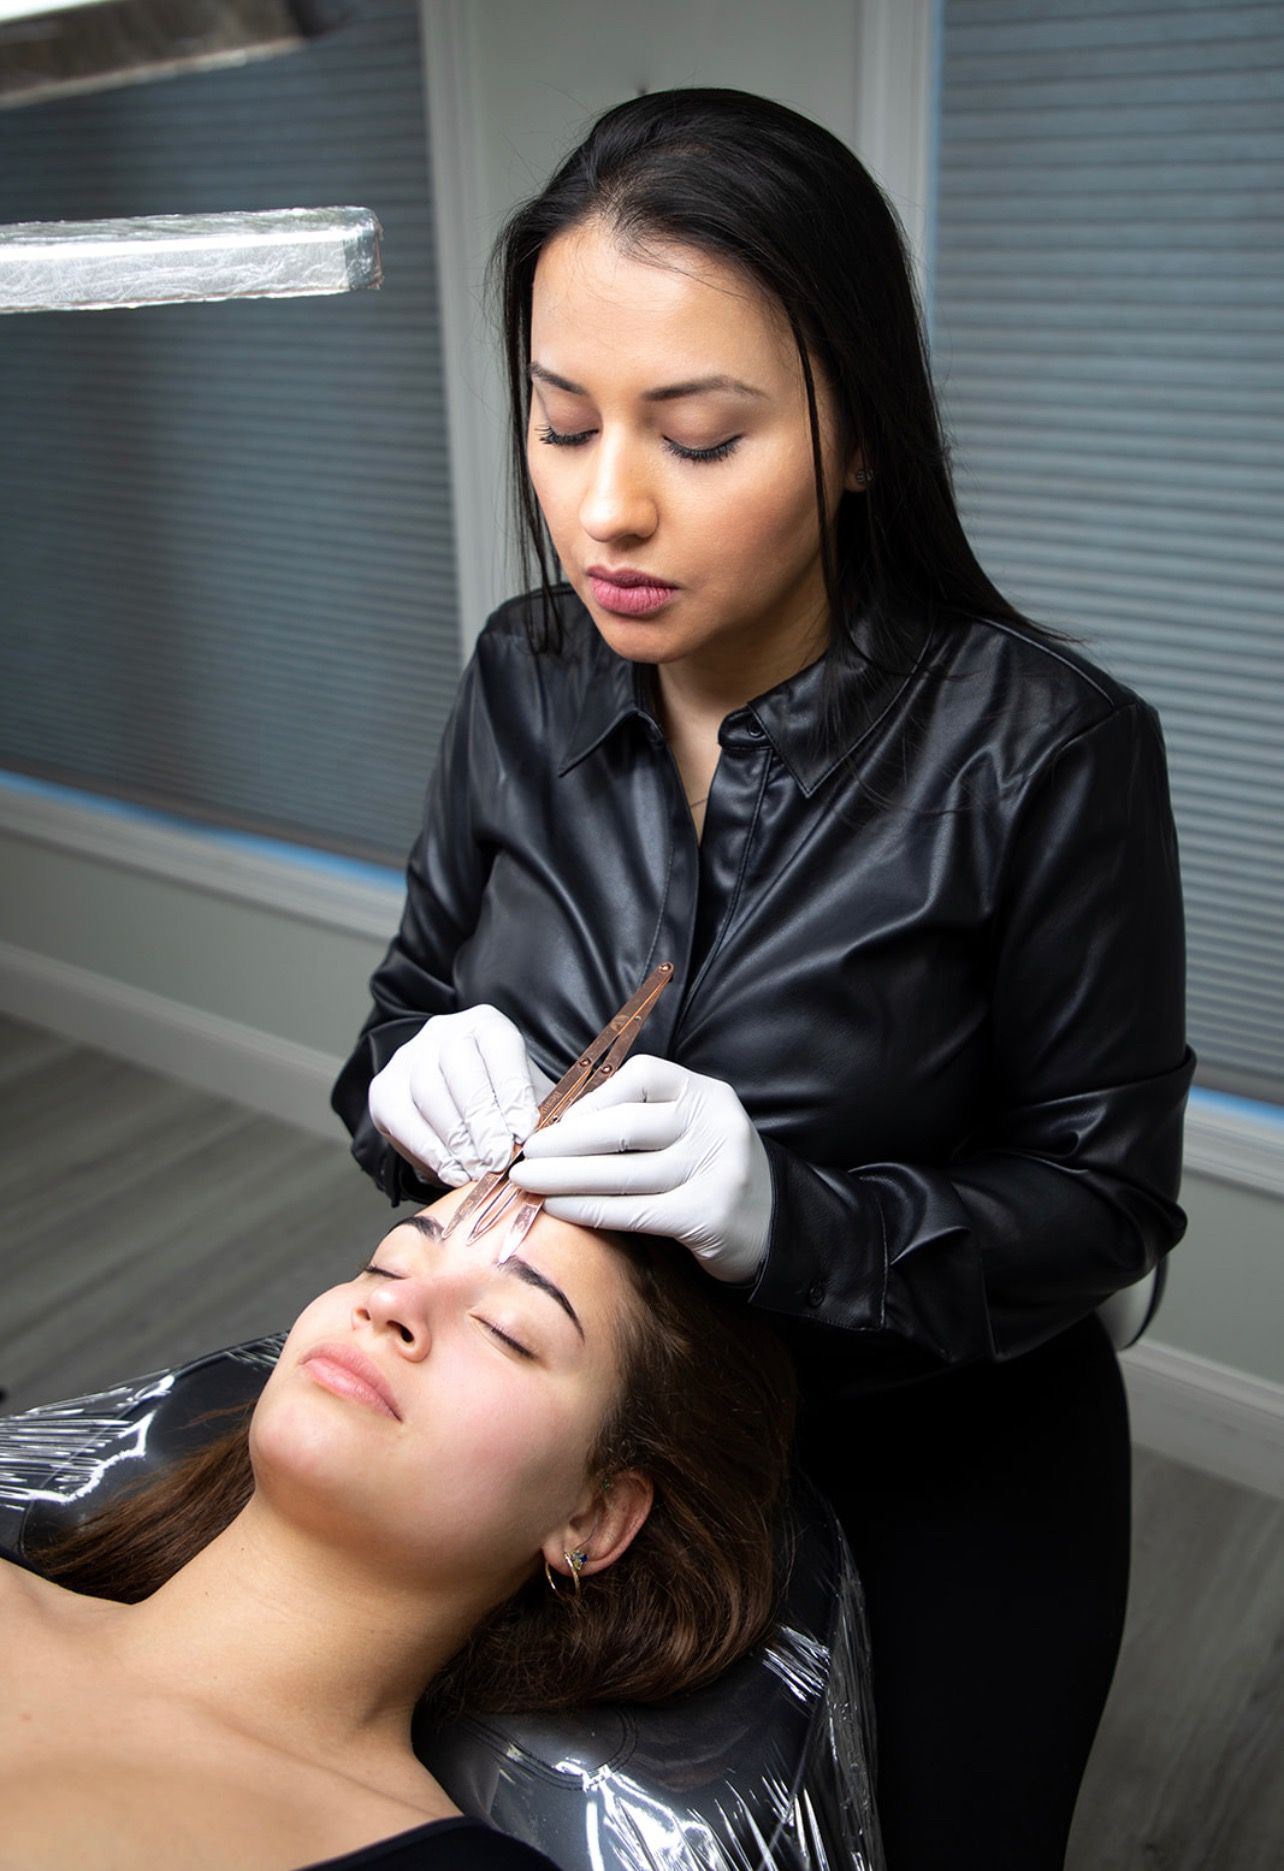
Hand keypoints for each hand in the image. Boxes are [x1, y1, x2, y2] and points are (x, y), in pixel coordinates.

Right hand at [368, 1005, 556, 1185]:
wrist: (457, 1107)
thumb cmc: (501, 1102)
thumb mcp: (528, 1098)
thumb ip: (541, 1112)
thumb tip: (556, 1138)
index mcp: (486, 1024)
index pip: (500, 1047)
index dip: (513, 1089)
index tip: (524, 1131)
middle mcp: (443, 1031)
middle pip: (461, 1071)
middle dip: (483, 1121)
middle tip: (499, 1159)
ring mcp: (409, 1056)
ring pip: (429, 1093)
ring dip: (457, 1139)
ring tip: (478, 1170)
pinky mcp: (384, 1087)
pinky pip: (402, 1118)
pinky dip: (429, 1150)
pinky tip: (452, 1171)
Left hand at [506, 1055, 772, 1283]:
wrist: (773, 1228)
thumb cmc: (709, 1174)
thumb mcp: (689, 1130)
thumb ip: (642, 1118)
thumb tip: (560, 1123)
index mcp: (706, 1094)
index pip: (642, 1077)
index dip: (593, 1099)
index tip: (558, 1122)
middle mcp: (715, 1124)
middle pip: (625, 1127)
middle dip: (565, 1142)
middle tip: (526, 1155)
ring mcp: (716, 1169)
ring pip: (623, 1172)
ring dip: (566, 1179)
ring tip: (528, 1183)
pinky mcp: (708, 1215)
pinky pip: (634, 1210)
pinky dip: (589, 1209)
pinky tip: (558, 1209)